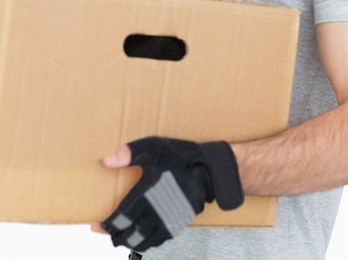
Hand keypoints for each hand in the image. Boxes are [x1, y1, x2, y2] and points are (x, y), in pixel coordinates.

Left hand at [98, 137, 242, 252]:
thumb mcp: (153, 147)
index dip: (107, 225)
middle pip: (130, 235)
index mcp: (146, 195)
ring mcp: (167, 221)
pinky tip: (143, 237)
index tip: (97, 225)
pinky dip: (147, 243)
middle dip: (116, 236)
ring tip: (122, 238)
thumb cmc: (180, 157)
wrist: (209, 170)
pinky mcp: (177, 224)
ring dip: (130, 242)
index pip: (121, 218)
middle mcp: (156, 213)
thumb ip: (129, 154)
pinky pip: (158, 241)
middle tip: (107, 233)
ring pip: (143, 242)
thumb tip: (106, 162)